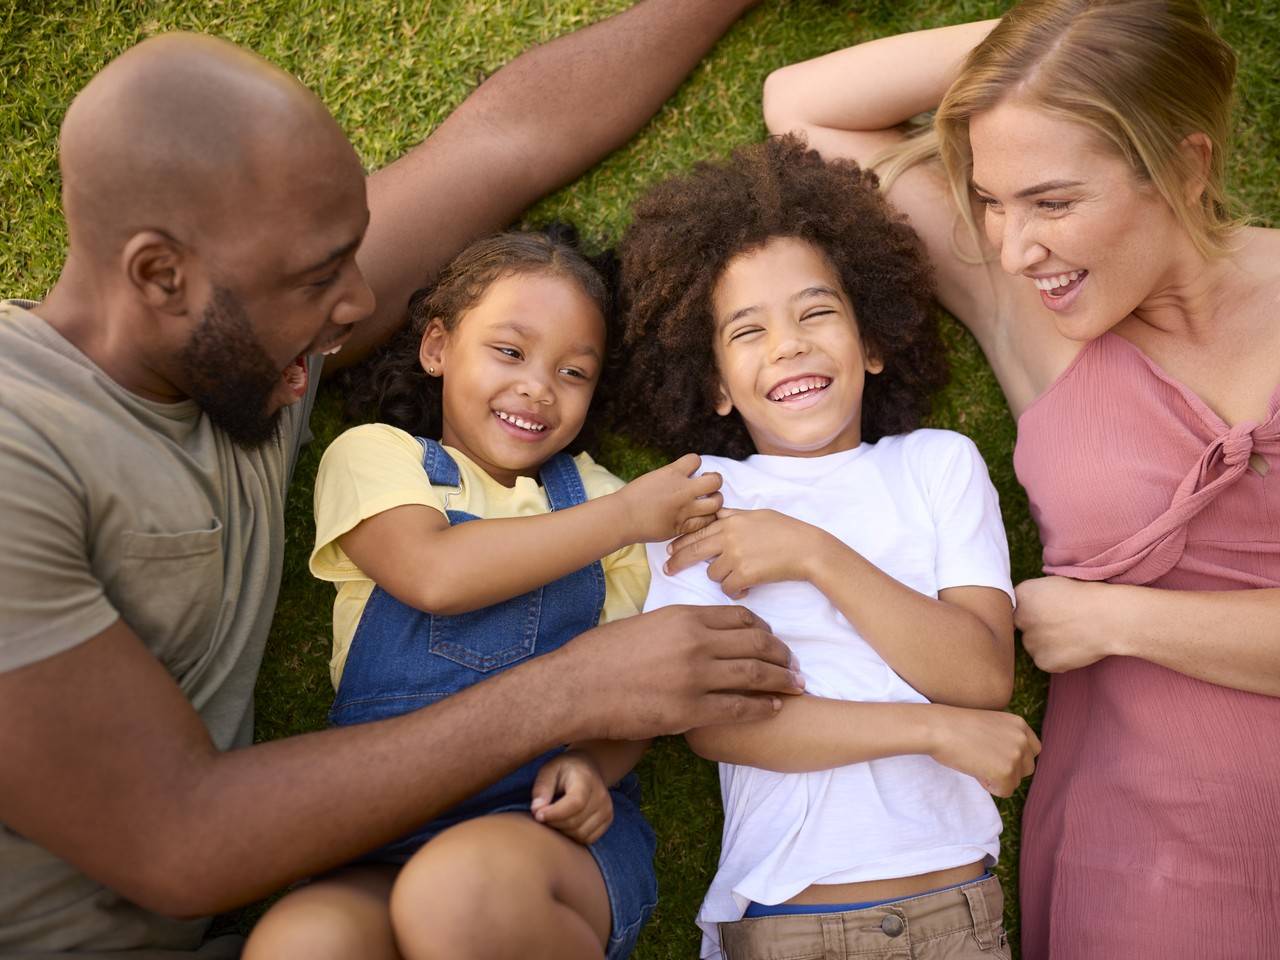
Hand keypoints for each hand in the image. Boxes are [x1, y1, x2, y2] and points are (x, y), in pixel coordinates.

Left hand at [530, 750, 612, 845]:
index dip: (555, 813)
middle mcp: (601, 795)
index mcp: (586, 779)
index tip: (538, 815)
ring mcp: (607, 809)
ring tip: (553, 818)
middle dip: (554, 823)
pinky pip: (588, 839)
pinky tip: (565, 823)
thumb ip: (542, 788)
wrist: (586, 769)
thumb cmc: (564, 770)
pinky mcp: (608, 820)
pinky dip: (573, 836)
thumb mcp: (549, 771)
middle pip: (575, 821)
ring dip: (562, 831)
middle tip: (541, 816)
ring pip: (581, 834)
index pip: (575, 803)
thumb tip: (536, 810)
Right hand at [556, 605, 803, 740]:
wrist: (575, 687)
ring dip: (782, 681)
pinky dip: (763, 707)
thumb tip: (692, 635)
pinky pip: (739, 708)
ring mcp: (695, 676)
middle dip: (781, 655)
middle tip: (794, 664)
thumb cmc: (600, 655)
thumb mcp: (642, 625)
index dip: (763, 629)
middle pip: (756, 644)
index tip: (772, 638)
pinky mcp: (690, 710)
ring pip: (755, 675)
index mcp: (684, 616)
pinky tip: (775, 708)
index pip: (740, 617)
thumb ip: (674, 628)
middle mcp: (696, 642)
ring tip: (797, 685)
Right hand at [615, 453, 722, 542]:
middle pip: (715, 481)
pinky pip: (706, 522)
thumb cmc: (633, 496)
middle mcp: (683, 490)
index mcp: (672, 473)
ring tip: (708, 502)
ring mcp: (685, 509)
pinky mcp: (683, 526)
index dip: (696, 464)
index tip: (692, 471)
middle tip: (708, 487)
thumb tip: (688, 475)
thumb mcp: (654, 476)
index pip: (696, 460)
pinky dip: (706, 518)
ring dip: (715, 501)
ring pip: (716, 503)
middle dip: (714, 481)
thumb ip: (673, 476)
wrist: (622, 517)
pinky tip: (700, 517)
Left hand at [665, 508, 828, 598]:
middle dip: (678, 561)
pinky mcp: (745, 574)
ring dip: (722, 578)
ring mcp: (736, 556)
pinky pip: (728, 588)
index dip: (680, 542)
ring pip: (712, 573)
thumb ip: (734, 516)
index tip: (669, 550)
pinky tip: (746, 589)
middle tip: (668, 569)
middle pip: (693, 550)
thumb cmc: (786, 531)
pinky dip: (735, 591)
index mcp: (731, 521)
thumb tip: (718, 514)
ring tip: (738, 576)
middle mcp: (729, 537)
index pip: (697, 531)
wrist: (807, 549)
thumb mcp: (757, 515)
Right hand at [926, 704, 1040, 796]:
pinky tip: (975, 771)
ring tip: (977, 763)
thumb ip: (1006, 738)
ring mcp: (1016, 755)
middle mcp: (1023, 739)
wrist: (938, 728)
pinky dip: (989, 786)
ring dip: (998, 779)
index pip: (1033, 750)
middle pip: (1027, 768)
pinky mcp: (1006, 772)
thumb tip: (1010, 759)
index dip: (1014, 758)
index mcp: (1019, 724)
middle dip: (1008, 770)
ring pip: (1015, 781)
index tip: (995, 755)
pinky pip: (1004, 791)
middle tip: (983, 761)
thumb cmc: (954, 726)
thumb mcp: (989, 724)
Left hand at [1015, 576, 1114, 672]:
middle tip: (1060, 624)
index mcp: (1023, 593)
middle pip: (1022, 625)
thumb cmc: (1089, 597)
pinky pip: (1045, 660)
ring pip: (1033, 644)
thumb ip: (1035, 595)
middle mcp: (1020, 617)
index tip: (1049, 609)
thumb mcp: (1055, 584)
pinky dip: (1057, 657)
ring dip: (1046, 643)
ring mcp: (1030, 641)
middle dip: (1036, 626)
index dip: (1034, 608)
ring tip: (1071, 635)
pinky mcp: (1043, 661)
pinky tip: (1074, 647)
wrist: (1109, 618)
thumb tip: (1026, 607)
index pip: (1016, 604)